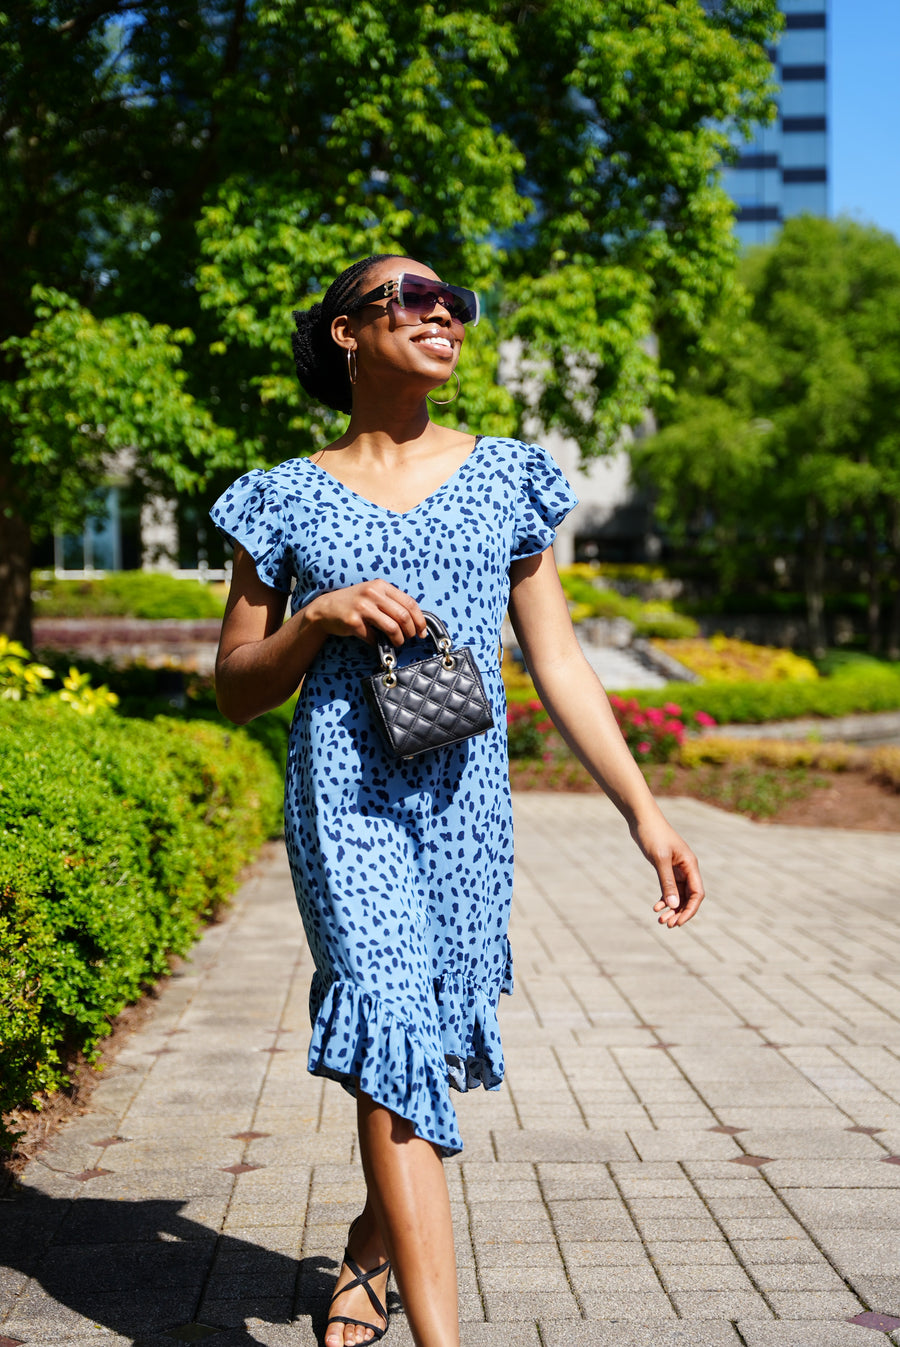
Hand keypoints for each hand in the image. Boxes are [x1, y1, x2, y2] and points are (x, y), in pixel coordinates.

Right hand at [305, 580, 426, 646]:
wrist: (325, 608)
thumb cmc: (354, 603)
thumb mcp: (373, 594)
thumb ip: (391, 602)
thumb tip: (414, 620)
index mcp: (380, 585)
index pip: (409, 602)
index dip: (419, 619)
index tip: (422, 631)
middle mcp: (372, 593)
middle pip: (403, 616)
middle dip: (410, 631)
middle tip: (409, 638)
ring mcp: (362, 607)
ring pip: (392, 628)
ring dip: (398, 640)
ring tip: (397, 643)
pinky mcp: (353, 622)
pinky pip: (374, 638)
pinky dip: (379, 643)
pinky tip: (377, 642)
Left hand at [630, 816, 704, 928]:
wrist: (642, 819)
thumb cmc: (653, 835)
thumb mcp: (660, 859)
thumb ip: (666, 882)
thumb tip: (673, 904)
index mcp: (690, 865)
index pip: (697, 893)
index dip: (690, 910)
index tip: (679, 922)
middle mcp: (687, 868)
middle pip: (689, 897)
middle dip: (680, 912)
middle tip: (667, 924)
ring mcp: (677, 868)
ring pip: (679, 894)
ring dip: (671, 908)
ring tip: (660, 920)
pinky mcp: (666, 868)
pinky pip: (669, 888)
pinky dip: (664, 898)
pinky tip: (656, 906)